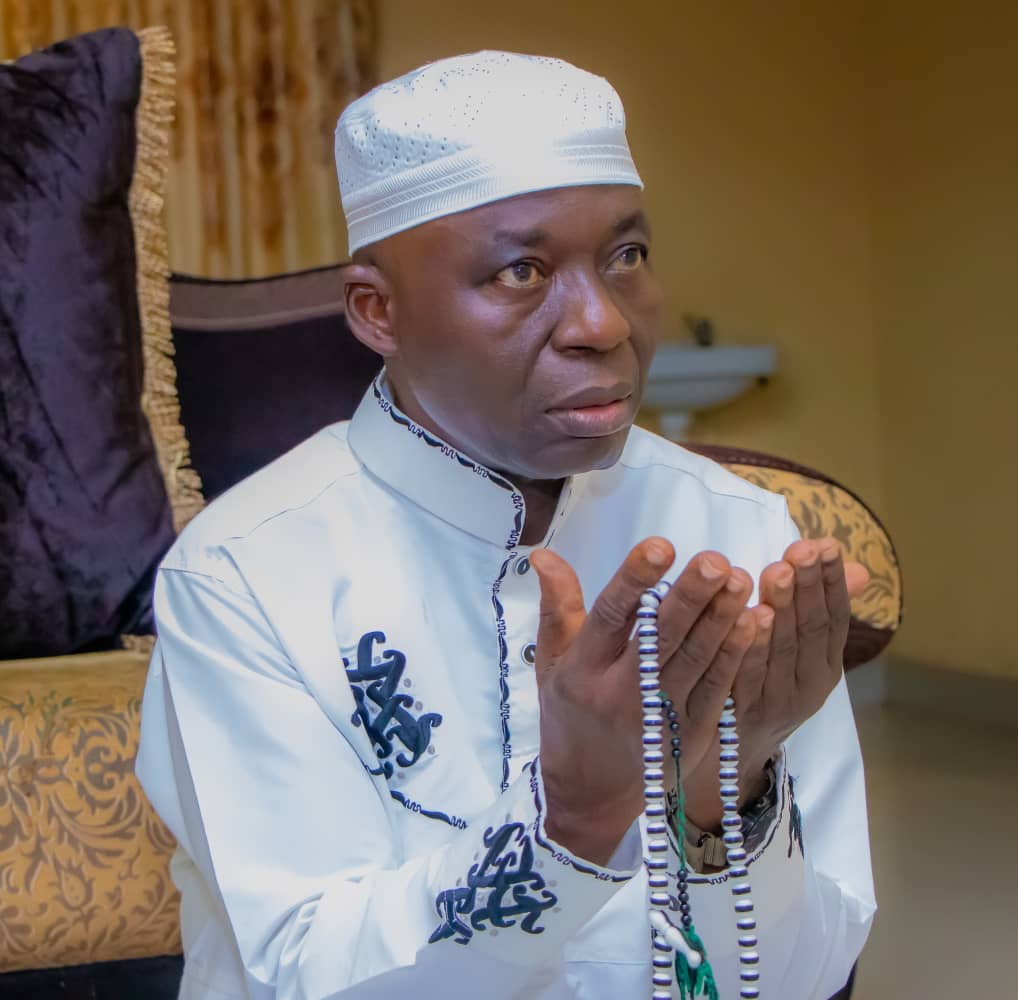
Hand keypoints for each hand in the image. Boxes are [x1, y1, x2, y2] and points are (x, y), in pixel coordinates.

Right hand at [530, 540, 757, 864]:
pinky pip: (717, 687)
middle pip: (661, 639)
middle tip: (715, 560)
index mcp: (582, 670)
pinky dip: (735, 653)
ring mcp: (659, 717)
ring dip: (720, 619)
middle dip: (690, 598)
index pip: (610, 618)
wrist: (591, 793)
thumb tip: (543, 554)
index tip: (659, 546)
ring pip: (695, 661)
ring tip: (741, 579)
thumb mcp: (551, 661)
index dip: (634, 581)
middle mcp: (620, 694)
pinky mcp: (692, 734)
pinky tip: (752, 620)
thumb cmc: (569, 714)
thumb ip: (557, 605)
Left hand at [683, 538, 869, 830]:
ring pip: (782, 651)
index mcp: (825, 668)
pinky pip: (747, 675)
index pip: (835, 618)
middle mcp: (808, 687)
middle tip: (801, 550)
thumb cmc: (766, 688)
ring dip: (781, 609)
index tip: (825, 544)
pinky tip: (747, 616)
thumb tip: (860, 568)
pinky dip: (750, 646)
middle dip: (807, 586)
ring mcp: (775, 702)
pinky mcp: (741, 714)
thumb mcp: (799, 654)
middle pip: (810, 630)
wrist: (730, 757)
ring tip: (777, 572)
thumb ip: (820, 609)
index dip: (831, 582)